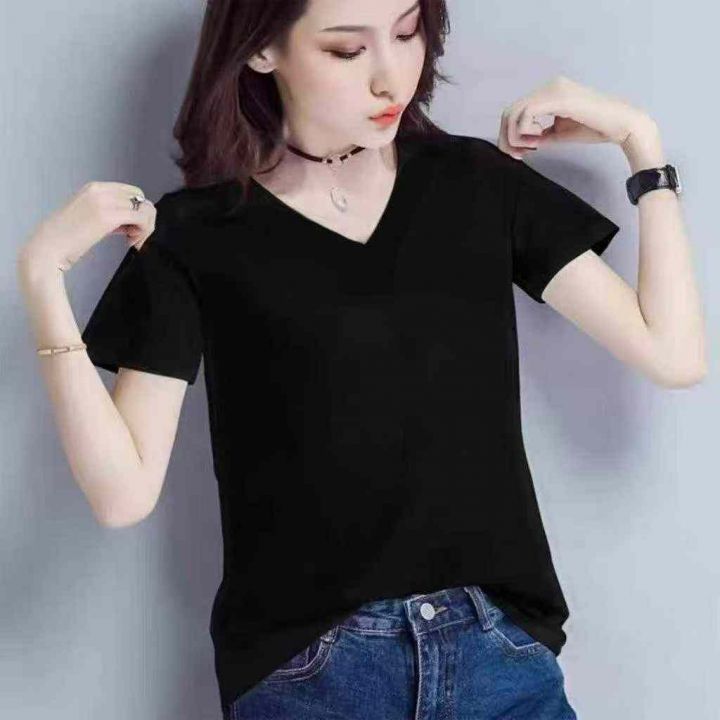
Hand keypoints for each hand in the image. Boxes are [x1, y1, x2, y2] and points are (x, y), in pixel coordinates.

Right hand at [19, 181, 155, 273]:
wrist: (46, 249)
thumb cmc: (64, 240)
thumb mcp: (88, 219)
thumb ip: (109, 216)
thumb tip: (130, 222)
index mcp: (94, 188)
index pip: (131, 192)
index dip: (136, 211)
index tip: (130, 229)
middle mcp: (100, 189)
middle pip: (140, 198)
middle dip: (145, 219)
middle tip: (135, 237)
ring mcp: (104, 201)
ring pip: (145, 208)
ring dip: (145, 227)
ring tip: (132, 241)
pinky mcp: (108, 216)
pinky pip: (141, 218)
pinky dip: (143, 232)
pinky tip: (131, 243)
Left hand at [497, 75, 654, 159]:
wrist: (621, 124)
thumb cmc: (595, 128)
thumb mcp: (559, 133)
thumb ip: (539, 135)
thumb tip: (522, 143)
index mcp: (549, 92)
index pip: (516, 110)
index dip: (510, 134)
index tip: (519, 153)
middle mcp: (549, 86)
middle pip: (509, 111)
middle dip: (507, 138)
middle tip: (518, 155)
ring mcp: (553, 89)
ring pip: (514, 112)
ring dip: (515, 136)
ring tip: (531, 146)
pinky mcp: (558, 97)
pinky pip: (526, 114)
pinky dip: (526, 131)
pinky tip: (540, 137)